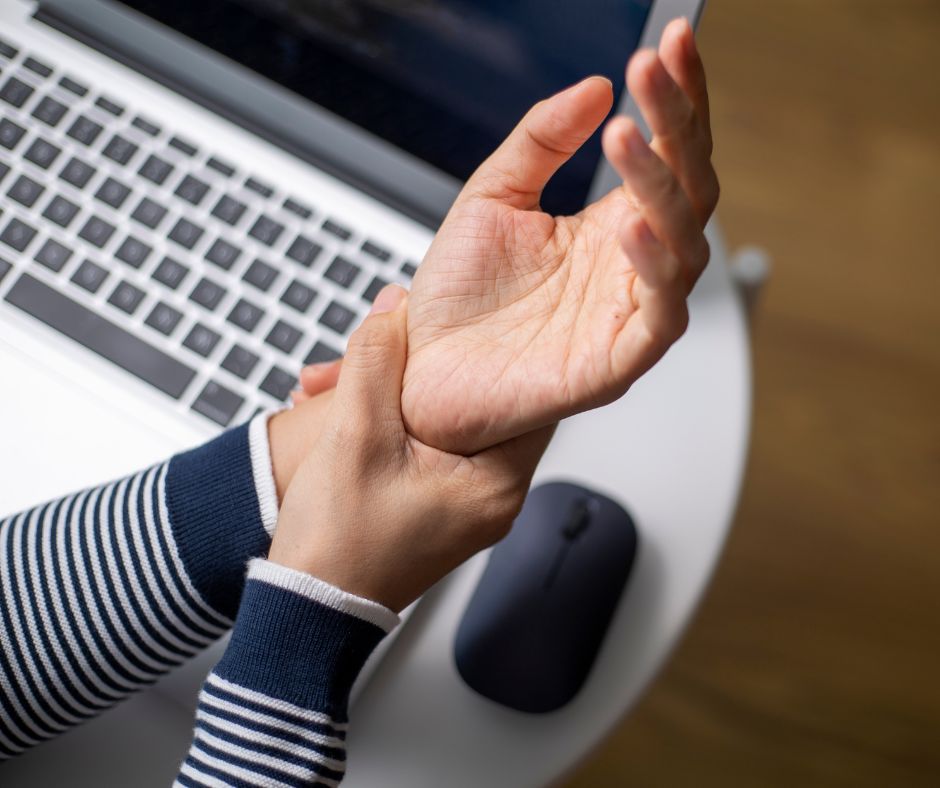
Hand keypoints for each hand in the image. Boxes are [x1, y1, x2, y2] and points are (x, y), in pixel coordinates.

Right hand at [268, 286, 554, 611]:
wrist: (308, 610)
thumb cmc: (338, 544)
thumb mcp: (354, 436)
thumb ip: (376, 362)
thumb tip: (394, 306)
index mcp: (496, 485)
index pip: (529, 399)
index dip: (496, 353)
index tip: (471, 324)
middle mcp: (494, 499)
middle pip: (481, 407)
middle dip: (427, 371)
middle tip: (392, 344)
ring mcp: (468, 506)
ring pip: (448, 425)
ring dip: (400, 396)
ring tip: (346, 383)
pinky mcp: (440, 509)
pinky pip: (431, 449)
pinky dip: (398, 425)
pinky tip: (354, 410)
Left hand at [388, 18, 715, 453]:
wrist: (421, 373)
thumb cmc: (459, 299)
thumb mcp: (492, 197)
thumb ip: (541, 140)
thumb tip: (593, 87)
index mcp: (609, 226)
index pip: (667, 151)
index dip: (676, 98)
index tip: (670, 42)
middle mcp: (630, 265)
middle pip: (689, 186)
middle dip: (677, 124)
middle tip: (653, 71)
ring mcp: (628, 312)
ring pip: (684, 243)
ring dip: (661, 185)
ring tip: (625, 137)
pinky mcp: (618, 361)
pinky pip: (660, 314)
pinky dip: (654, 268)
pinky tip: (629, 225)